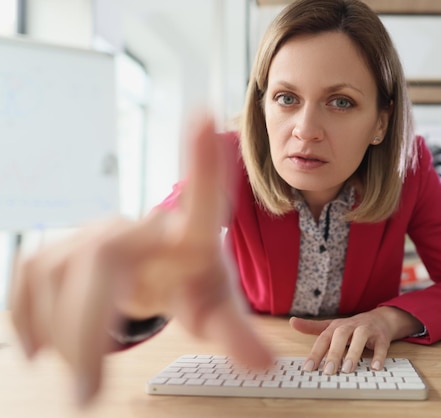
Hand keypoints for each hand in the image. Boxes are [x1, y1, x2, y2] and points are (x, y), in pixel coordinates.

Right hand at [9, 116, 272, 405]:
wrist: (148, 268)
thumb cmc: (187, 281)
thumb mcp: (215, 309)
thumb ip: (237, 335)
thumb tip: (267, 365)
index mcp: (188, 238)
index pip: (201, 200)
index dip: (203, 163)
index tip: (205, 116)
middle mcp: (135, 230)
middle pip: (99, 265)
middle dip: (87, 334)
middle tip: (85, 399)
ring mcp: (90, 237)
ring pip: (55, 283)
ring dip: (67, 340)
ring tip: (88, 371)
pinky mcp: (53, 252)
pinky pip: (27, 285)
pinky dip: (31, 323)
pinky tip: (45, 350)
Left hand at [289, 306, 421, 373]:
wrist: (381, 318)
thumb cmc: (352, 327)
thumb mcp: (332, 326)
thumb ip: (312, 327)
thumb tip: (292, 322)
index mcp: (337, 326)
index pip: (324, 338)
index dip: (316, 353)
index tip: (308, 368)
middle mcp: (351, 325)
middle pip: (340, 335)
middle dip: (334, 353)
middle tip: (328, 371)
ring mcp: (367, 330)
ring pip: (360, 337)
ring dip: (353, 353)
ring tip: (347, 370)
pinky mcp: (382, 336)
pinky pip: (381, 345)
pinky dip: (378, 356)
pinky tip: (374, 368)